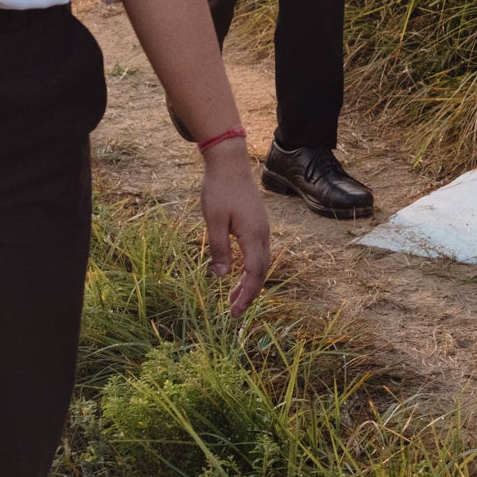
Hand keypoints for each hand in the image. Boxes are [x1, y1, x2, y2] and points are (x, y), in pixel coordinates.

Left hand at [198, 148, 272, 314]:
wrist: (229, 163)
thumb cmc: (219, 190)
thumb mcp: (213, 221)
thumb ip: (218, 249)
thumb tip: (220, 277)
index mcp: (253, 235)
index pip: (254, 273)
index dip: (246, 294)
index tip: (235, 312)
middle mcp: (262, 234)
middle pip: (261, 271)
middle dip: (249, 293)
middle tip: (234, 312)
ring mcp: (261, 228)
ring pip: (261, 263)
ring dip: (249, 282)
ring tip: (233, 298)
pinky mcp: (257, 224)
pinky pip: (258, 253)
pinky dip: (250, 269)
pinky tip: (238, 273)